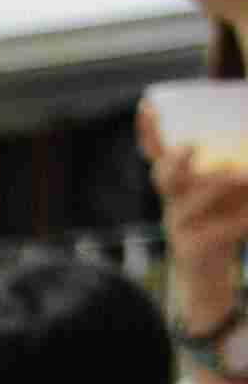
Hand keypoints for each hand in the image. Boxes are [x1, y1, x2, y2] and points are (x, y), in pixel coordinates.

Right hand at [139, 115, 247, 317]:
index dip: (149, 131)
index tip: (146, 105)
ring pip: (189, 203)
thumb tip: (245, 156)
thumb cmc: (222, 223)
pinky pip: (213, 232)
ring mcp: (177, 226)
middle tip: (191, 146)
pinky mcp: (190, 249)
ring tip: (241, 176)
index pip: (156, 152)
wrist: (209, 278)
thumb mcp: (229, 190)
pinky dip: (237, 221)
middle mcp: (172, 201)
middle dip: (176, 160)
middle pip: (164, 176)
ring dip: (215, 187)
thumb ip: (234, 166)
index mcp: (179, 182)